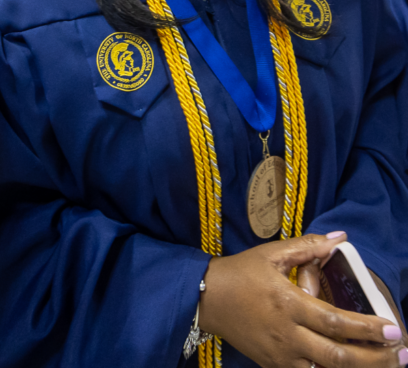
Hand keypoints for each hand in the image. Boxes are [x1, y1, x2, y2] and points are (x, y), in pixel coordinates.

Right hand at [199, 232, 404, 367]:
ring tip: (384, 365)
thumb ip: (307, 246)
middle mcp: (287, 333)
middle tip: (401, 355)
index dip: (367, 328)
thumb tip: (340, 238)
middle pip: (338, 356)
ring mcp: (281, 355)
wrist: (205, 298)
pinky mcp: (274, 366)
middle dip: (375, 359)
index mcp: (287, 303)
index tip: (393, 329)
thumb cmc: (239, 272)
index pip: (335, 321)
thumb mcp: (270, 254)